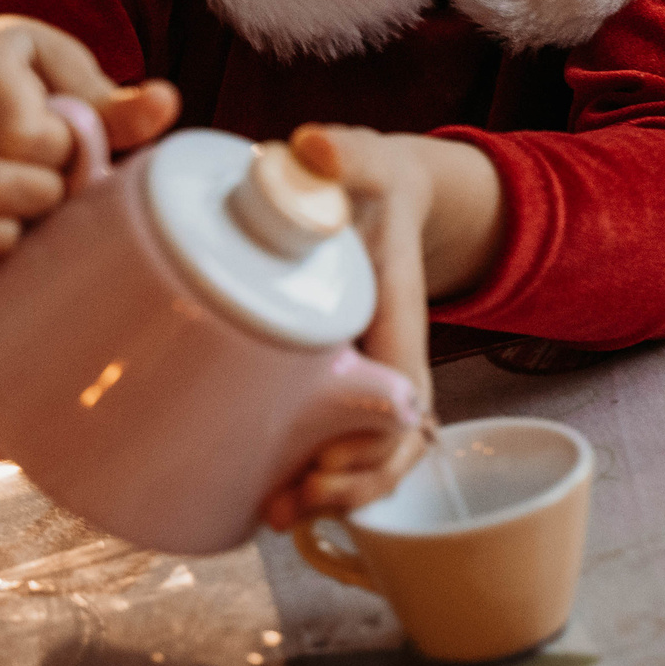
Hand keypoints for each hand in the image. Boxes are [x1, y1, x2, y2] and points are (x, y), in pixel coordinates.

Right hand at [0, 15, 178, 323]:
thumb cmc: (34, 94)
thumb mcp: (73, 84)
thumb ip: (115, 105)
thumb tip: (165, 104)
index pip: (21, 131)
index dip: (60, 147)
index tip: (68, 138)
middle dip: (45, 190)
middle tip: (58, 177)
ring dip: (18, 222)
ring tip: (36, 200)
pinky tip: (6, 231)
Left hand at [259, 125, 505, 529]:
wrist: (374, 192)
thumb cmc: (366, 182)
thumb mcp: (361, 162)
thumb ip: (343, 153)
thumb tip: (311, 148)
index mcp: (397, 326)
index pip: (403, 405)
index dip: (374, 448)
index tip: (327, 467)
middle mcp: (383, 363)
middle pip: (384, 449)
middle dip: (346, 490)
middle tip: (285, 508)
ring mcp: (357, 378)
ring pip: (359, 457)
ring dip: (325, 495)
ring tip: (271, 516)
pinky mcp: (325, 381)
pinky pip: (329, 441)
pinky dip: (307, 475)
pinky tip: (261, 494)